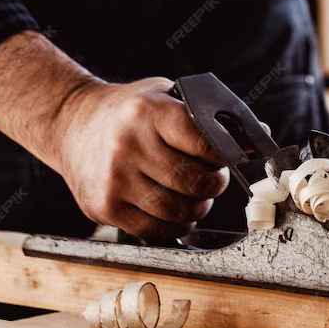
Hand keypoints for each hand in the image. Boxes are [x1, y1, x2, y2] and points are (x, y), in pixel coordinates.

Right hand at [55, 77, 229, 239]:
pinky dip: (175, 226)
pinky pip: (154, 230)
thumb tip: (259, 137)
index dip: (224, 157)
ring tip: (194, 197)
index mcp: (150, 112)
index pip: (206, 144)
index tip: (224, 158)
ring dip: (198, 209)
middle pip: (196, 183)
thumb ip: (207, 117)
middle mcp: (129, 145)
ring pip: (178, 211)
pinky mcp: (103, 206)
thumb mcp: (166, 97)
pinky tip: (175, 213)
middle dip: (214, 185)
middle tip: (211, 180)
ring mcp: (114, 179)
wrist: (69, 123)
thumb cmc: (130, 112)